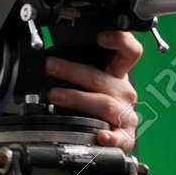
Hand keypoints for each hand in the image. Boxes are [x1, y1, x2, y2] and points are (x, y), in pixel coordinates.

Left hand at [45, 29, 142, 152]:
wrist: (110, 136)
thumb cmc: (95, 106)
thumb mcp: (88, 83)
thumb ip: (75, 72)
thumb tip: (46, 62)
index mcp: (117, 75)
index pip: (128, 51)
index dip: (119, 41)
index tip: (101, 37)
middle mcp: (123, 92)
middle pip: (101, 78)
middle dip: (71, 71)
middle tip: (49, 67)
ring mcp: (126, 114)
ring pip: (104, 104)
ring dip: (77, 98)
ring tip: (55, 96)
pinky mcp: (125, 136)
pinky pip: (119, 136)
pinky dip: (110, 137)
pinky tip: (99, 135)